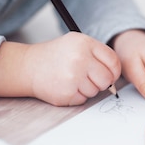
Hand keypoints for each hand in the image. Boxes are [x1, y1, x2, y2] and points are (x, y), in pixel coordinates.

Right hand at [0, 32, 120, 105]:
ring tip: (72, 79)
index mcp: (85, 44)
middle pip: (107, 79)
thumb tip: (116, 74)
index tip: (110, 74)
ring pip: (95, 91)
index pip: (113, 61)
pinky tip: (66, 86)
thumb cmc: (56, 56)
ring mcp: (73, 77)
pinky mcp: (66, 93)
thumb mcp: (77, 43)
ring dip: (87, 89)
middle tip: (88, 78)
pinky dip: (77, 96)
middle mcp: (80, 59)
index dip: (114, 71)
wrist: (29, 66)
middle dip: (101, 82)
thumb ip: (97, 54)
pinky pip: (83, 100)